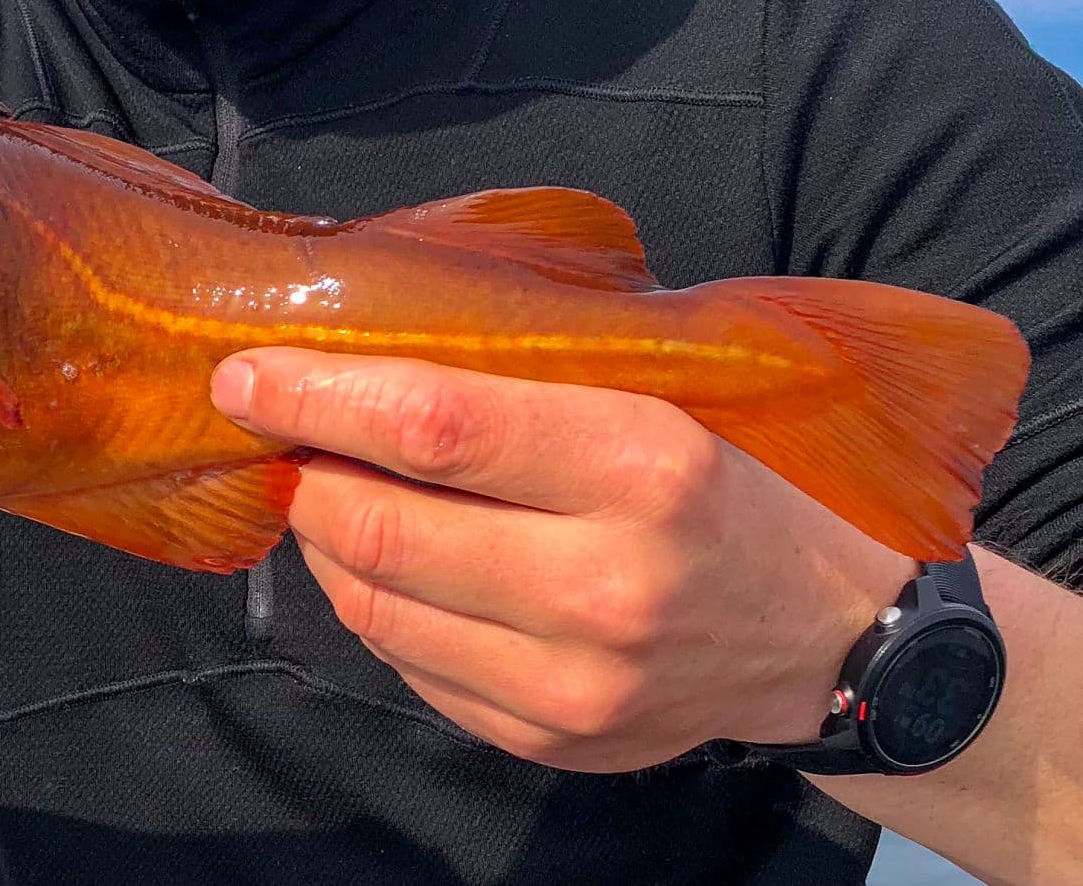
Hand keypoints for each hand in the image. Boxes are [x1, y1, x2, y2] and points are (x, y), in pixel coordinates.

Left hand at [211, 349, 918, 772]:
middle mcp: (607, 584)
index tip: (247, 374)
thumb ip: (521, 372)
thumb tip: (355, 343)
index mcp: (641, 464)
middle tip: (279, 432)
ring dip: (326, 541)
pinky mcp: (550, 740)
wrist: (834, 635)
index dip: (319, 396)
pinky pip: (406, 664)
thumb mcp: (655, 392)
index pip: (434, 426)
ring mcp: (576, 682)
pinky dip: (375, 604)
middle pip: (380, 530)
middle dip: (303, 473)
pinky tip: (396, 561)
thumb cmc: (728, 478)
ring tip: (334, 490)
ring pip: (374, 606)